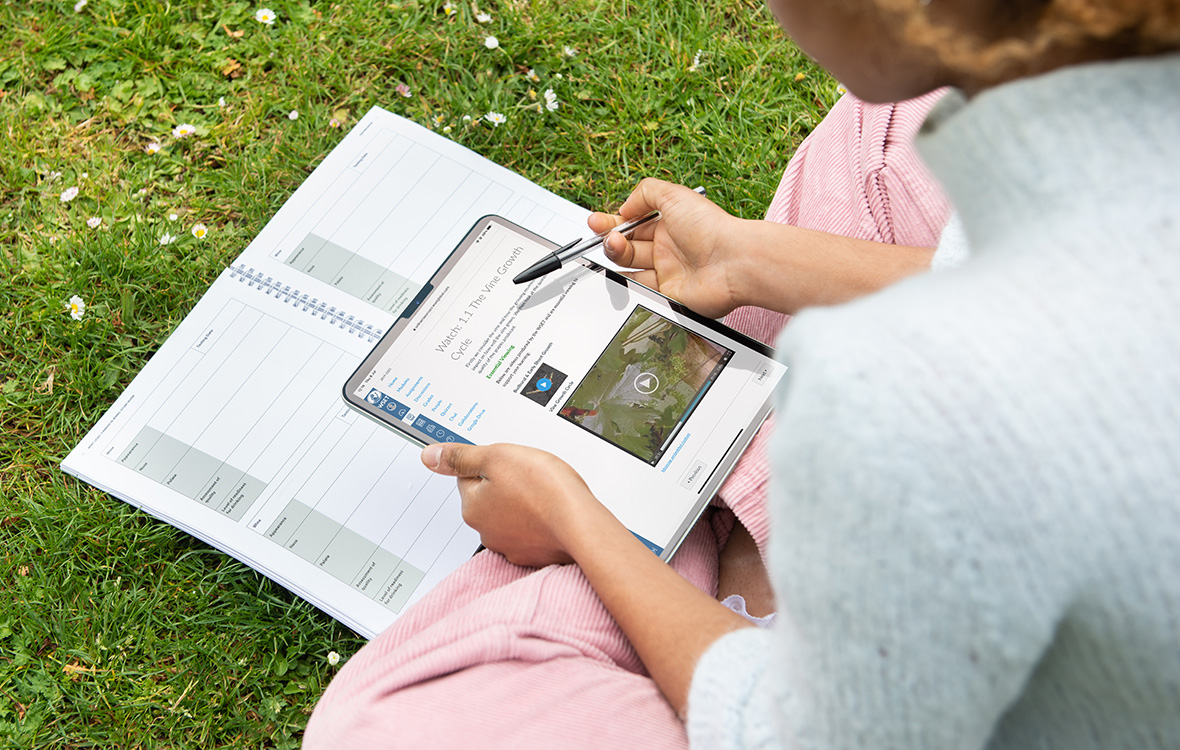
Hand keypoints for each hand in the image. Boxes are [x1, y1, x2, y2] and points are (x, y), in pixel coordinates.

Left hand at [420, 442, 605, 566]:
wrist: (581, 525)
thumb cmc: (544, 490)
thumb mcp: (497, 457)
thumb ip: (461, 456)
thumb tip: (429, 456)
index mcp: (472, 507)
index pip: (469, 477)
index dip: (490, 464)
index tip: (508, 462)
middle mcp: (486, 531)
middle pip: (489, 498)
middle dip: (506, 485)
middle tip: (530, 476)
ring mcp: (510, 546)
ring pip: (510, 515)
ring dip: (523, 504)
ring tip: (544, 494)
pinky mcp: (534, 554)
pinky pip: (530, 532)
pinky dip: (539, 522)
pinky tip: (552, 512)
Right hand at [589, 178, 745, 318]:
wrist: (733, 262)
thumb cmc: (711, 228)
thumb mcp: (674, 194)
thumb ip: (644, 193)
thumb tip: (623, 207)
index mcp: (669, 224)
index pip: (633, 223)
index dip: (612, 223)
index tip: (597, 223)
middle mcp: (668, 248)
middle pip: (628, 246)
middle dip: (611, 239)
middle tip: (606, 237)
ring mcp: (668, 272)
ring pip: (630, 267)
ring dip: (617, 256)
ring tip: (616, 247)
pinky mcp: (668, 295)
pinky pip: (640, 289)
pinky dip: (627, 281)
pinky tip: (623, 271)